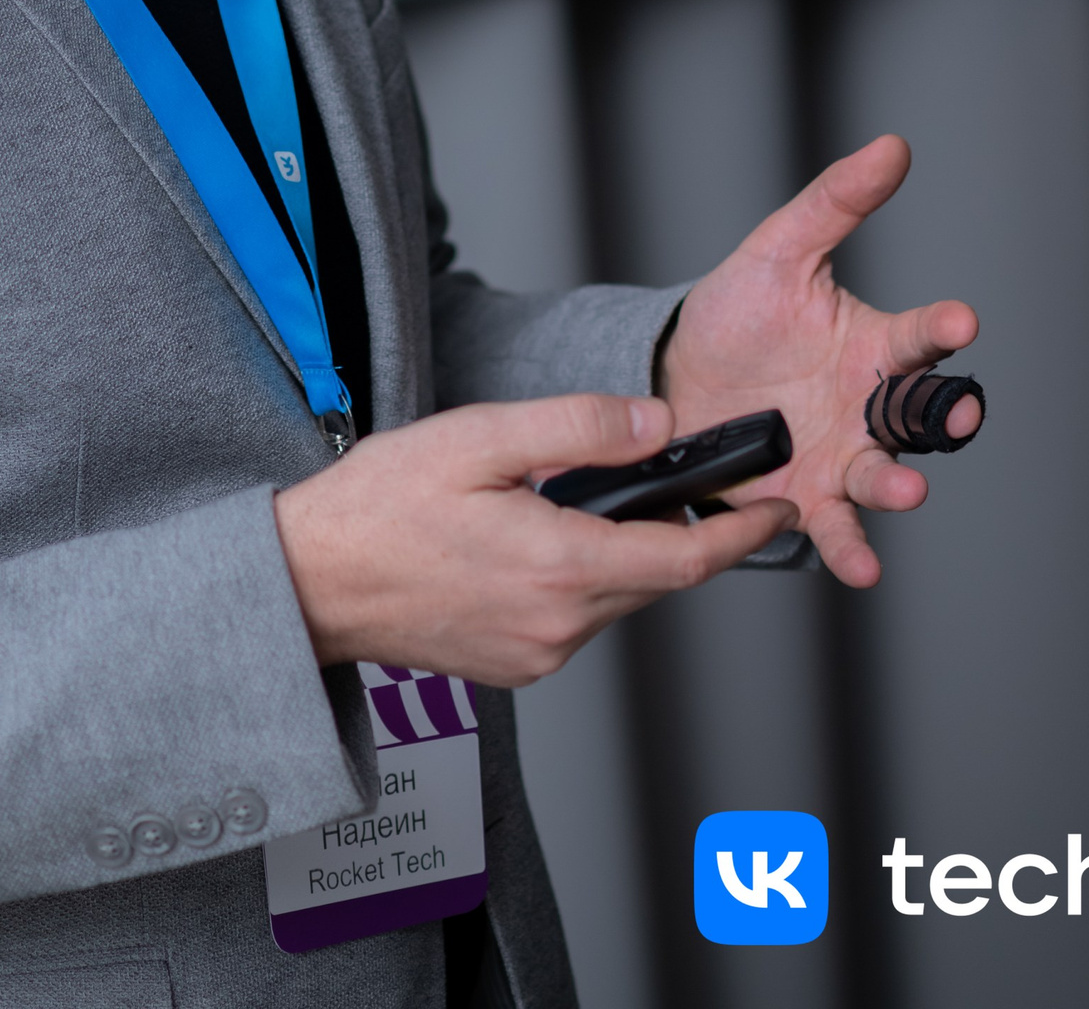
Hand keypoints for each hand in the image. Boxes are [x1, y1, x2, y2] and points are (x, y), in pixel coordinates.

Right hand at [273, 392, 796, 687]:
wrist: (311, 581)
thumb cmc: (380, 505)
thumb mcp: (481, 437)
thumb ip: (578, 427)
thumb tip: (657, 424)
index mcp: (559, 566)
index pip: (686, 560)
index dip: (744, 534)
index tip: (777, 508)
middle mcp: (558, 626)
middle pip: (656, 580)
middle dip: (685, 535)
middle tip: (693, 484)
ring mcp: (536, 655)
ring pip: (616, 600)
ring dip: (626, 555)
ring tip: (597, 500)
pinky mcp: (514, 666)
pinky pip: (576, 621)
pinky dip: (583, 580)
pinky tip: (544, 539)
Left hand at [659, 133, 979, 589]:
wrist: (675, 375)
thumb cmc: (740, 311)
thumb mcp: (779, 249)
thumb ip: (835, 203)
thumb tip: (893, 146)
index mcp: (871, 348)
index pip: (920, 336)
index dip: (943, 329)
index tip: (962, 319)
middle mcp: (867, 410)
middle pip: (918, 420)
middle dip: (939, 421)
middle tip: (952, 418)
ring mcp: (840, 459)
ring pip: (882, 478)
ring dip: (896, 488)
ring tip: (900, 490)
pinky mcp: (804, 501)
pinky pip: (834, 529)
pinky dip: (850, 550)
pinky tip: (861, 567)